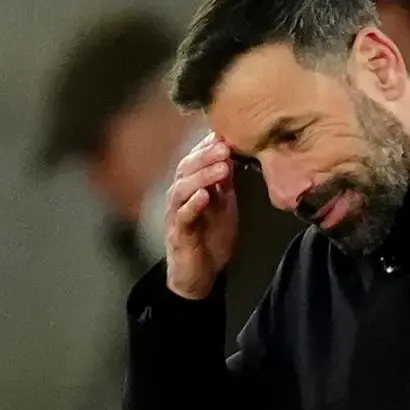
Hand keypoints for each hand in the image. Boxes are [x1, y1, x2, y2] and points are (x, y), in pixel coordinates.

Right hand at [164, 134, 238, 300]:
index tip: (226, 133)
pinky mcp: (179, 234)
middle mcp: (180, 195)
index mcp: (191, 186)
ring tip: (220, 167)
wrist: (202, 275)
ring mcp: (177, 214)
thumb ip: (225, 183)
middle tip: (225, 146)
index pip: (195, 158)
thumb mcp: (224, 206)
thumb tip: (232, 156)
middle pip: (186, 168)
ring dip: (201, 176)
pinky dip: (192, 204)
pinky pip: (183, 216)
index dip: (208, 145)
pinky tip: (204, 196)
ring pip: (182, 188)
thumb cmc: (211, 237)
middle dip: (205, 155)